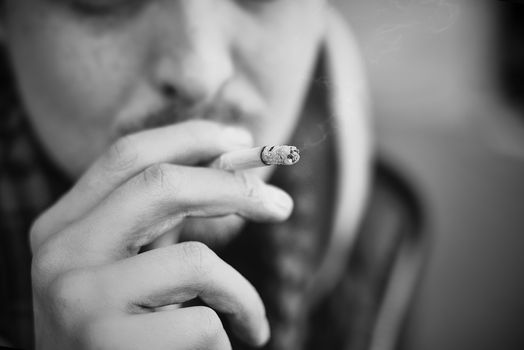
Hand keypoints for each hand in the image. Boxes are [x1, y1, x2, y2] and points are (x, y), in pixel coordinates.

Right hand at [30, 120, 292, 348]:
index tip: (242, 140)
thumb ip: (164, 219)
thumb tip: (233, 168)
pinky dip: (231, 332)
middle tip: (281, 206)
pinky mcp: (109, 343)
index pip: (128, 156)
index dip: (191, 137)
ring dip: (241, 293)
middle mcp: (61, 254)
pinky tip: (224, 347)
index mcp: (63, 225)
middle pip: (161, 185)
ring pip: (194, 262)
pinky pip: (203, 322)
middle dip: (234, 188)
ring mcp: (81, 299)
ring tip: (250, 319)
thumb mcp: (130, 264)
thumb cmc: (124, 325)